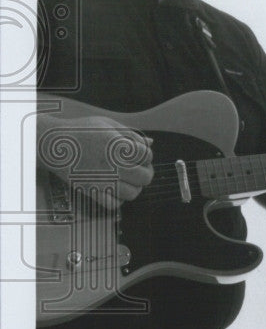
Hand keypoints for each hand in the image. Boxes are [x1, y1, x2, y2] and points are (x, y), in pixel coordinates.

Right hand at [38, 114, 154, 209]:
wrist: (53, 143)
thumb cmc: (80, 130)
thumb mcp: (108, 124)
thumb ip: (131, 134)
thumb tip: (151, 143)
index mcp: (117, 146)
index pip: (147, 156)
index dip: (146, 154)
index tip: (139, 153)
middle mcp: (112, 165)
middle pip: (145, 177)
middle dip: (146, 171)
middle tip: (139, 168)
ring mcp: (102, 180)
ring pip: (133, 193)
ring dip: (135, 186)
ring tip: (128, 178)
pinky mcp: (92, 191)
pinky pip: (114, 204)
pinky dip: (118, 199)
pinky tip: (115, 188)